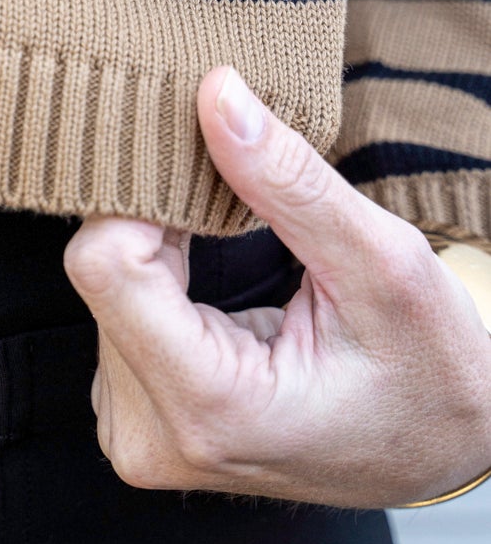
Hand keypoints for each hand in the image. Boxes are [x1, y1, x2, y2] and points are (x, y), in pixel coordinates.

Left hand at [62, 65, 490, 507]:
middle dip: (157, 220)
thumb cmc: (430, 369)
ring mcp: (138, 436)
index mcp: (210, 410)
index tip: (200, 162)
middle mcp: (152, 438)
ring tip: (227, 247)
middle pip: (100, 273)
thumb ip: (288, 182)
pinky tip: (206, 277)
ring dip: (157, 248)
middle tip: (228, 198)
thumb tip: (216, 95)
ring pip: (102, 286)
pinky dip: (156, 275)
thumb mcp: (384, 264)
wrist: (443, 448)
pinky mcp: (135, 418)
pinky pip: (112, 312)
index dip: (145, 197)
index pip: (103, 264)